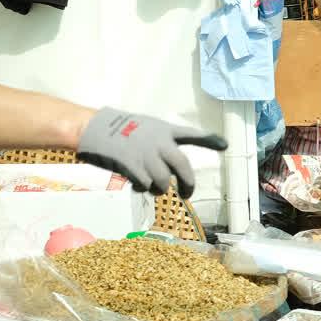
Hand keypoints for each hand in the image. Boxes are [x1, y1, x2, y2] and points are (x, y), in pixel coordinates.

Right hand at [76, 107, 225, 198]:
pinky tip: (139, 184)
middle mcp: (160, 142)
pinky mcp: (134, 166)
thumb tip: (171, 165)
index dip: (209, 140)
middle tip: (187, 193)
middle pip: (183, 167)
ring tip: (156, 189)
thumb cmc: (121, 128)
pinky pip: (146, 185)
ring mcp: (147, 155)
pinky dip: (144, 188)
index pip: (192, 134)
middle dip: (188, 184)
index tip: (225, 145)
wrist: (95, 127)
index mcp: (165, 130)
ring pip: (164, 181)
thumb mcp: (147, 127)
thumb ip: (162, 143)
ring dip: (161, 189)